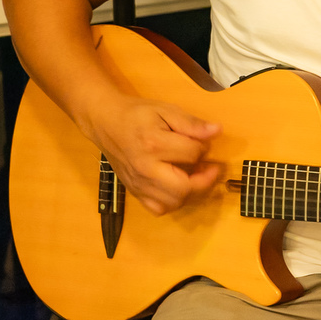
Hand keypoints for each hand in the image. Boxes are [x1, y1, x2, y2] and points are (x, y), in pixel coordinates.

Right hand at [86, 97, 221, 215]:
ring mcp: (138, 183)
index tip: (204, 141)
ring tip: (195, 177)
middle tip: (211, 168)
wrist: (105, 122)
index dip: (205, 146)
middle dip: (204, 180)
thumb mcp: (165, 110)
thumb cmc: (136, 115)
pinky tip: (177, 187)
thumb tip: (216, 131)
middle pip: (184, 188)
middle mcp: (145, 169)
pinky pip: (158, 209)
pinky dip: (172, 202)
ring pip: (172, 202)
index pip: (193, 153)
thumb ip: (191, 123)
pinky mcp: (134, 191)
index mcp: (154, 144)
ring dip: (190, 193)